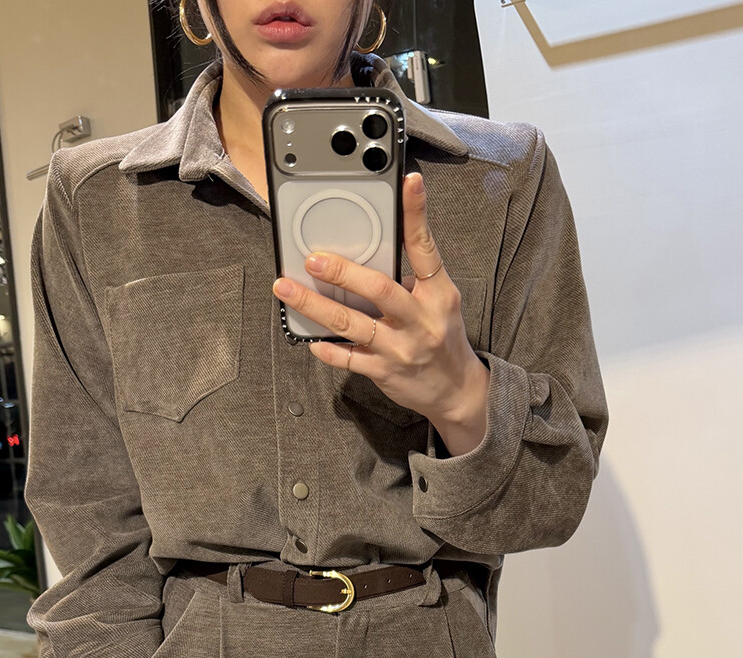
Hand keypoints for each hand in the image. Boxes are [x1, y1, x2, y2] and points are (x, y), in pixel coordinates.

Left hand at [271, 171, 490, 454]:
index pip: (425, 248)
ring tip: (286, 289)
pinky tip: (309, 339)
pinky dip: (327, 349)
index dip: (416, 214)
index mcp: (437, 293)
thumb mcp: (438, 302)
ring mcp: (401, 348)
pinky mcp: (385, 372)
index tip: (407, 182)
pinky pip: (349, 360)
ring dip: (316, 305)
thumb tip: (370, 249)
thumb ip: (410, 278)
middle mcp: (420, 320)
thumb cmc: (440, 338)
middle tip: (312, 257)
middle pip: (378, 289)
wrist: (456, 390)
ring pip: (352, 324)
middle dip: (342, 272)